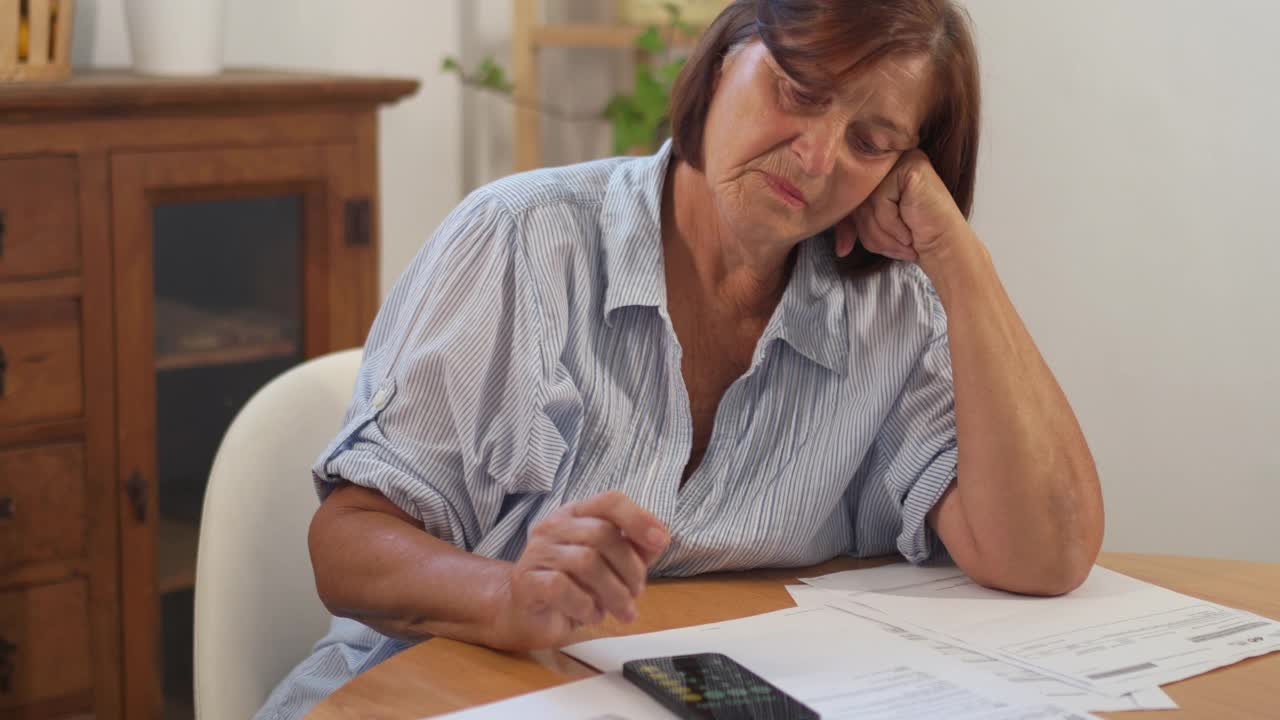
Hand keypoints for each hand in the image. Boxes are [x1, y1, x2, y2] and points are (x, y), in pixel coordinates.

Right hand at [487, 490, 669, 650]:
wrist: (524, 615)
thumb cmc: (572, 587)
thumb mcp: (610, 565)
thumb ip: (634, 549)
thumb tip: (660, 537)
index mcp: (577, 515)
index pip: (610, 501)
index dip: (639, 518)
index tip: (661, 541)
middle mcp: (554, 526)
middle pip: (603, 534)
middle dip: (630, 568)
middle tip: (636, 594)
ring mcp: (537, 552)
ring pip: (586, 561)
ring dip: (613, 592)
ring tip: (618, 610)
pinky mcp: (526, 581)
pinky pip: (562, 587)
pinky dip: (585, 605)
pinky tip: (591, 615)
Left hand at [834, 149, 970, 265]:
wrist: (944, 246)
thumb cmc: (911, 238)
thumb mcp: (873, 229)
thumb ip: (851, 225)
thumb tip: (836, 244)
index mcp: (876, 171)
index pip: (847, 197)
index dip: (843, 226)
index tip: (843, 249)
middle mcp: (887, 160)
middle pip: (855, 199)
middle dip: (868, 232)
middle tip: (892, 248)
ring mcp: (900, 159)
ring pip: (866, 202)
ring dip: (882, 232)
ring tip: (903, 241)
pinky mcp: (910, 167)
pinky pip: (881, 200)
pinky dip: (892, 224)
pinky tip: (910, 229)